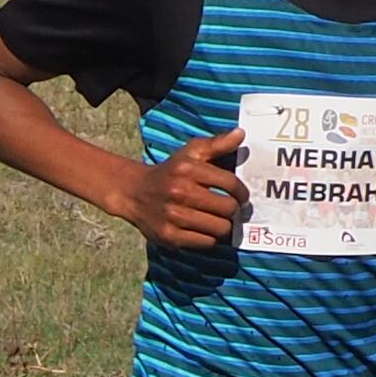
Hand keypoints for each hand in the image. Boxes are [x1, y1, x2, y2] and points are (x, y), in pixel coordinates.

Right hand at [143, 127, 249, 251]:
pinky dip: (210, 237)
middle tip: (229, 209)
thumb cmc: (170, 172)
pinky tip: (204, 229)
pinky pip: (206, 242)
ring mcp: (173, 216)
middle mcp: (179, 192)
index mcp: (187, 169)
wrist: (134, 193)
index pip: (230, 183)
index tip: (241, 196)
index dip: (242, 192)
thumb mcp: (190, 153)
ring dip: (223, 225)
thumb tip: (241, 134)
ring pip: (220, 228)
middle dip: (233, 209)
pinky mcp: (169, 236)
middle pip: (228, 208)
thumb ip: (217, 144)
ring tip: (218, 219)